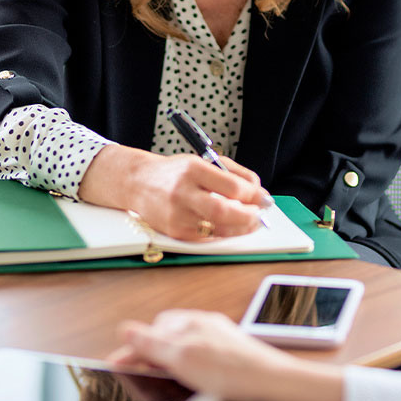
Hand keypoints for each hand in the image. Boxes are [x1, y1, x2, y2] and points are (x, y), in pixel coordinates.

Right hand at [80, 146, 271, 240]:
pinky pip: (207, 238)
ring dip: (240, 229)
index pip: (231, 186)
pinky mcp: (174, 232)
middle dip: (248, 216)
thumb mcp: (203, 162)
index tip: (262, 198)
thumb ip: (233, 174)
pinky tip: (229, 228)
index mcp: (192, 169)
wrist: (138, 182)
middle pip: (223, 211)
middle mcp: (182, 192)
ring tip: (248, 222)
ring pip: (217, 229)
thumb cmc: (175, 172)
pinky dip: (223, 235)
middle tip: (258, 215)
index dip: (253, 195)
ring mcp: (177, 215)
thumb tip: (259, 191)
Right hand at [105, 311, 344, 400]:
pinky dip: (188, 364)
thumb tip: (125, 329)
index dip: (132, 347)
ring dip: (168, 358)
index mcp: (190, 321)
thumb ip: (152, 344)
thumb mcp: (183, 358)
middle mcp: (203, 325)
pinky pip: (199, 353)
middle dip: (150, 350)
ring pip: (182, 344)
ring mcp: (217, 338)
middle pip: (165, 334)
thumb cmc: (231, 370)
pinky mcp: (229, 353)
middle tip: (137, 370)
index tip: (117, 363)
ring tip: (161, 376)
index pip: (151, 328)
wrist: (273, 383)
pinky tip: (191, 379)